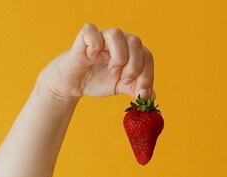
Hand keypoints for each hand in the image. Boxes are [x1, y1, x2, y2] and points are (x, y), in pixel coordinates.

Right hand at [38, 23, 154, 100]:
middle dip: (134, 65)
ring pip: (116, 33)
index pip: (147, 56)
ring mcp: (102, 37)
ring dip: (119, 55)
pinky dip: (95, 44)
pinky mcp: (84, 37)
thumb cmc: (99, 81)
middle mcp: (119, 41)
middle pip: (136, 42)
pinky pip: (91, 30)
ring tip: (112, 70)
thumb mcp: (121, 88)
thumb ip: (136, 90)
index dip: (147, 74)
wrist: (74, 84)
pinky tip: (92, 57)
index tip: (140, 92)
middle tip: (125, 80)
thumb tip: (151, 96)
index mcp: (131, 51)